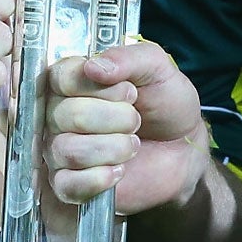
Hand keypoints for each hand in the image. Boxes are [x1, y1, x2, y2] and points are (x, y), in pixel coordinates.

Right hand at [45, 41, 210, 217]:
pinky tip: (120, 170)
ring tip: (133, 144)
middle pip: (66, 115)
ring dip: (112, 148)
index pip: (61, 78)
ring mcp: (60, 149)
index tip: (129, 91)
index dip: (98, 87)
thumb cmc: (165, 103)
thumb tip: (92, 67)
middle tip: (136, 120)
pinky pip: (67, 185)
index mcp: (71, 79)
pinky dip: (99, 178)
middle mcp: (58, 113)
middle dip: (115, 118)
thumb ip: (127, 57)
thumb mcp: (156, 68)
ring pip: (68, 150)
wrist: (183, 148)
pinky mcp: (70, 184)